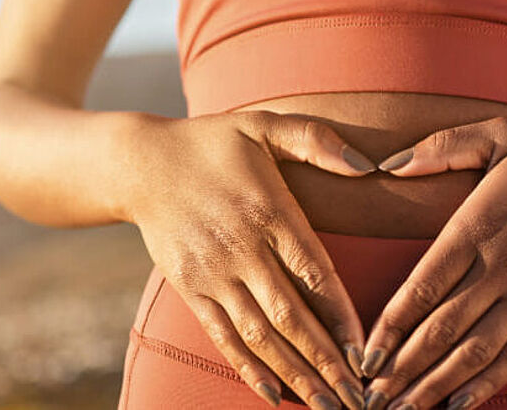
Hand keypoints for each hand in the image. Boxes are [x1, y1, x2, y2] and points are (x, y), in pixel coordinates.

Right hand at [126, 110, 380, 409]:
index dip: (341, 315)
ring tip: (327, 407)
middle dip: (326, 362)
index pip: (314, 273)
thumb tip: (367, 164)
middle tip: (360, 398)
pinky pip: (223, 336)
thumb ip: (316, 140)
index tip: (368, 351)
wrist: (138, 163)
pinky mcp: (190, 289)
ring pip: (259, 335)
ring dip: (295, 375)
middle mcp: (242, 249)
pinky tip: (275, 396)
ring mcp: (213, 274)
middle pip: (290, 316)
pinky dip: (249, 369)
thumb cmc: (213, 142)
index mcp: (269, 210)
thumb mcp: (264, 125)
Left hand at [357, 117, 506, 409]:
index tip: (364, 355)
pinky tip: (458, 406)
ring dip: (434, 385)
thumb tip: (387, 165)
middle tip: (370, 396)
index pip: (422, 287)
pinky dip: (486, 384)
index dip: (389, 327)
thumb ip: (440, 147)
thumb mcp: (499, 132)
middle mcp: (499, 267)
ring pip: (473, 351)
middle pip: (440, 329)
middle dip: (401, 368)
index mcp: (476, 226)